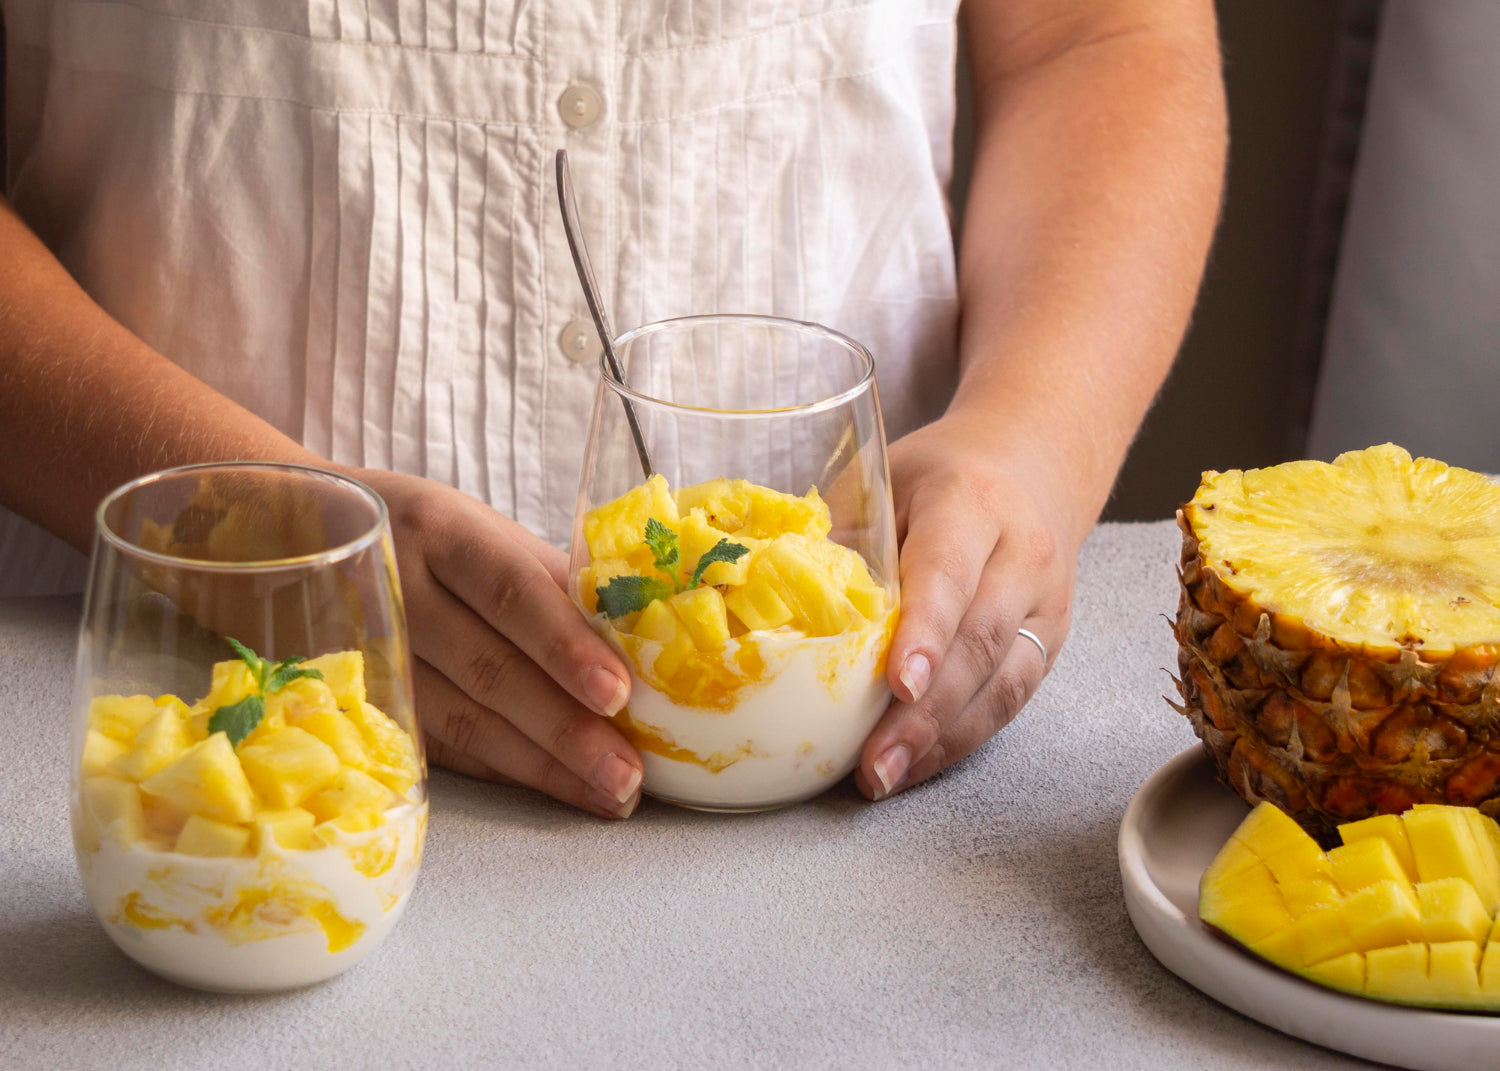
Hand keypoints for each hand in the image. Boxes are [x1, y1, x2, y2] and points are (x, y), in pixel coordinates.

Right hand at [348, 469, 643, 818]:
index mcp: (441, 530)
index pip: (510, 590)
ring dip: (540, 767)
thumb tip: (637, 638)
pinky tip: (550, 789)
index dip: (564, 645)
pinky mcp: (357, 703)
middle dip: (564, 730)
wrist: (292, 537)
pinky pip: (437, 745)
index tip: (618, 693)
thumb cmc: (419, 534)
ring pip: (460, 720)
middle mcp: (397, 589)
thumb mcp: (477, 529)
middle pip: (487, 669)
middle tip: (627, 775)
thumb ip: (547, 579)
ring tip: (607, 796)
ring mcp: (369, 653)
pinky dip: (501, 770)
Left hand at [854, 414, 1076, 799]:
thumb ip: (840, 535)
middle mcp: (1022, 555)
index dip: (926, 633)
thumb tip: (764, 600)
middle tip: (875, 764)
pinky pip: (1010, 699)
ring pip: (1003, 682)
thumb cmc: (936, 476)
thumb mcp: (883, 479)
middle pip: (979, 642)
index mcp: (971, 503)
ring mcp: (1045, 604)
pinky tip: (916, 764)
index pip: (949, 574)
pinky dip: (960, 738)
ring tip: (886, 777)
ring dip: (942, 740)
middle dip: (926, 713)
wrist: (1032, 464)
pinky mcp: (1048, 641)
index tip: (898, 686)